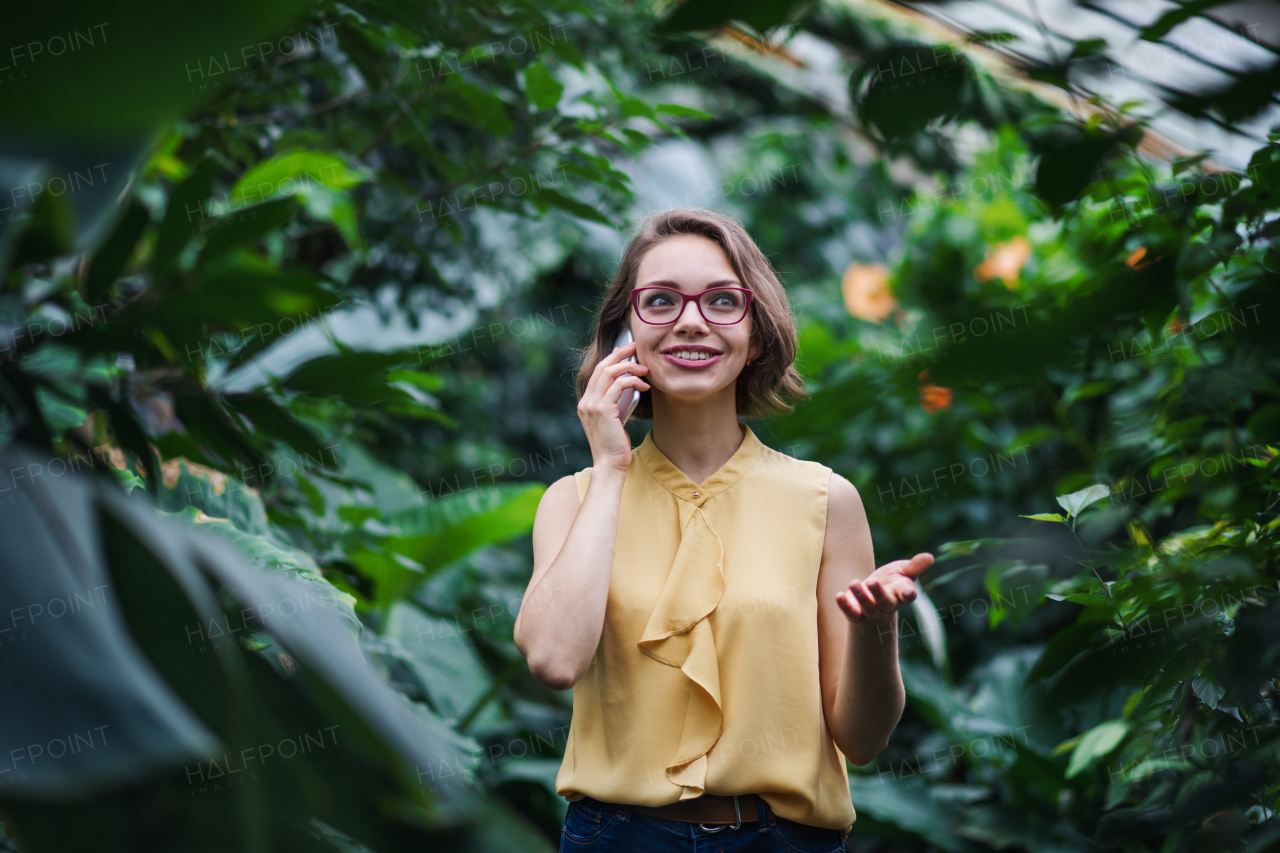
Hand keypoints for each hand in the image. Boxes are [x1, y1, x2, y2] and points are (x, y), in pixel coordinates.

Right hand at [577, 340, 650, 474]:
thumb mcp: (613, 420)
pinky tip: (644, 387)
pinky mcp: (603, 410)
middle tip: (636, 347)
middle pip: (602, 367)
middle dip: (620, 354)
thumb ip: (615, 403)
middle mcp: (586, 402)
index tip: (626, 351)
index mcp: (586, 403)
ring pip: (609, 373)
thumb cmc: (615, 446)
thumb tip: (629, 385)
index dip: (611, 358)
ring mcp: (592, 405)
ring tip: (645, 370)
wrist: (610, 465)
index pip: (597, 372)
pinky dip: (633, 381)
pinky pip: (618, 385)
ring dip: (630, 367)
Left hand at [837, 552, 933, 624]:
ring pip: (868, 608)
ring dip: (861, 596)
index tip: (908, 591)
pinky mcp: (857, 614)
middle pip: (885, 602)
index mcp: (901, 593)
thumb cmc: (892, 581)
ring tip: (853, 582)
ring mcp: (872, 611)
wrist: (873, 596)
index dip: (908, 593)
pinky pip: (851, 613)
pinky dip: (844, 606)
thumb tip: (930, 557)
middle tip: (872, 581)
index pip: (907, 595)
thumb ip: (914, 566)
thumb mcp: (902, 571)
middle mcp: (887, 605)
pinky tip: (839, 595)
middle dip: (879, 594)